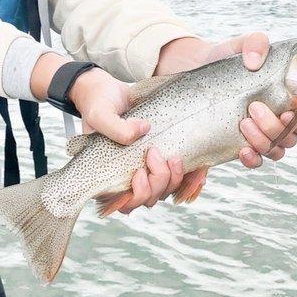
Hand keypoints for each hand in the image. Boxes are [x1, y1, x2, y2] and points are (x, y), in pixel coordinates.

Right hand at [31, 53, 174, 212]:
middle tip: (153, 153)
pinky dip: (189, 176)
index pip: (126, 204)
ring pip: (166, 189)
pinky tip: (197, 170)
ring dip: (173, 178)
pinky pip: (180, 176)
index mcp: (108, 177)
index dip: (137, 196)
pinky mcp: (162, 158)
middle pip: (150, 198)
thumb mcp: (101, 114)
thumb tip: (143, 131)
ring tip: (173, 157)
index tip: (138, 172)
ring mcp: (147, 169)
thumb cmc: (99, 105)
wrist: (110, 91)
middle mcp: (129, 178)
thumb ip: (115, 127)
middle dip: (158, 182)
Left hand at [129, 33, 296, 212]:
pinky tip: (242, 150)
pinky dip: (253, 159)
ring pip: (276, 150)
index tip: (287, 110)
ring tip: (243, 123)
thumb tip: (255, 62)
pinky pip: (256, 161)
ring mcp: (261, 134)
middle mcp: (278, 120)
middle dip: (276, 127)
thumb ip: (255, 43)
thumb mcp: (241, 45)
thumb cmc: (227, 59)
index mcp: (287, 99)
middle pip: (292, 137)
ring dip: (263, 141)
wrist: (199, 72)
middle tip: (254, 108)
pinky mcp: (242, 144)